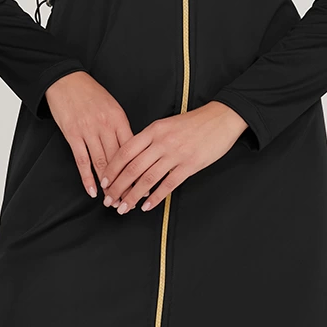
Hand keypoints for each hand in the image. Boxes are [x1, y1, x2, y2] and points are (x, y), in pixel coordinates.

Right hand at [44, 71, 134, 197]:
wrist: (65, 80)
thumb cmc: (90, 93)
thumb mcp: (112, 106)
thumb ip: (120, 128)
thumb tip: (130, 149)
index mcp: (118, 119)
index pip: (132, 149)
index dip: (138, 170)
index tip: (144, 185)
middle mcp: (105, 126)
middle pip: (119, 160)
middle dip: (125, 183)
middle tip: (130, 200)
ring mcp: (88, 131)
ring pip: (101, 163)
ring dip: (108, 185)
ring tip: (113, 200)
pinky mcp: (72, 135)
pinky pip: (82, 160)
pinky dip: (88, 178)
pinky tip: (93, 190)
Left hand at [99, 102, 248, 213]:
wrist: (221, 118)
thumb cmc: (194, 122)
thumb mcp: (166, 124)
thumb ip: (150, 139)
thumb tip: (132, 158)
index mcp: (153, 130)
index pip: (125, 151)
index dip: (112, 168)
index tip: (105, 181)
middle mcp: (161, 141)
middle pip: (132, 168)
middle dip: (118, 187)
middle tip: (109, 200)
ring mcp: (176, 154)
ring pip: (147, 179)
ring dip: (133, 196)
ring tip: (124, 207)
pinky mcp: (190, 165)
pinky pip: (168, 184)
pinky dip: (155, 198)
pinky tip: (146, 206)